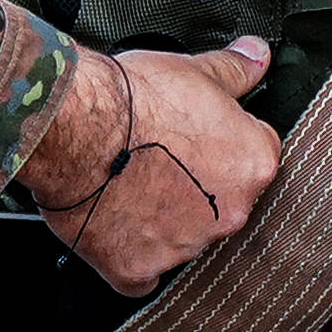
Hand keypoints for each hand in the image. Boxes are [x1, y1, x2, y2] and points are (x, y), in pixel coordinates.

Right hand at [17, 38, 281, 292]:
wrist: (73, 126)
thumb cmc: (131, 98)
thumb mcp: (193, 69)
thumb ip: (235, 69)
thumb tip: (258, 55)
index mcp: (252, 163)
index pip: (253, 158)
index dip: (220, 144)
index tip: (193, 136)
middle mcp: (229, 212)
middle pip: (221, 203)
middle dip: (194, 186)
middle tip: (158, 159)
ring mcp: (184, 247)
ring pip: (182, 239)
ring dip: (162, 220)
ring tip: (126, 185)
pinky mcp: (138, 268)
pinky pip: (141, 275)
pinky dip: (130, 257)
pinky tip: (114, 229)